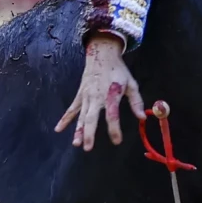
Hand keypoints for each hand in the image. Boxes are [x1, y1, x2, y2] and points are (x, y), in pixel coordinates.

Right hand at [54, 33, 144, 149]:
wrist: (102, 55)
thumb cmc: (118, 71)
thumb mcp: (132, 84)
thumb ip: (136, 102)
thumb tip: (143, 118)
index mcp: (110, 95)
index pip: (112, 115)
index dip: (114, 129)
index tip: (116, 141)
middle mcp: (96, 97)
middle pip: (91, 118)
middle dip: (89, 133)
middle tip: (88, 147)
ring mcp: (86, 96)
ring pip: (80, 116)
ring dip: (77, 130)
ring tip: (76, 144)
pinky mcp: (80, 95)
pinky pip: (72, 109)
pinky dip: (65, 119)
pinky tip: (58, 129)